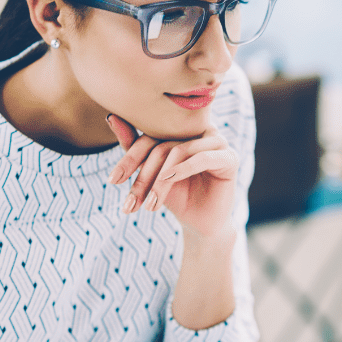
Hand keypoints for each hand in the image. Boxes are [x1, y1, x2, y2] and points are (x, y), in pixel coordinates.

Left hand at [106, 114, 239, 238]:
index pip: (150, 137)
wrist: (200, 224)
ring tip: (150, 204)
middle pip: (162, 146)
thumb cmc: (176, 196)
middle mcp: (200, 130)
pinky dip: (183, 170)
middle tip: (131, 202)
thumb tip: (111, 117)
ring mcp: (217, 141)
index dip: (130, 159)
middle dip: (144, 176)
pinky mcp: (229, 157)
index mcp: (182, 128)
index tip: (112, 181)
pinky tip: (169, 182)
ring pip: (178, 152)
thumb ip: (134, 147)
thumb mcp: (151, 174)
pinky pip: (202, 158)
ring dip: (160, 180)